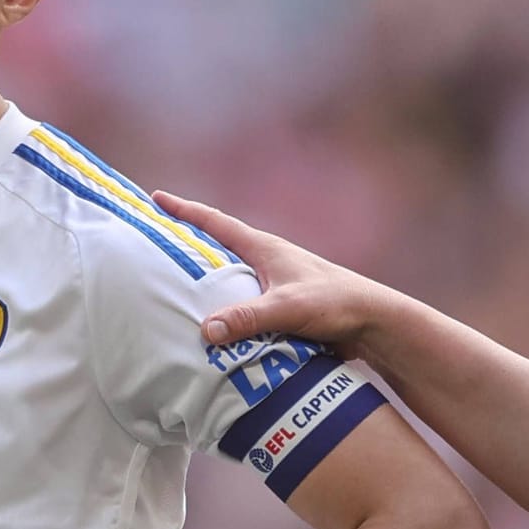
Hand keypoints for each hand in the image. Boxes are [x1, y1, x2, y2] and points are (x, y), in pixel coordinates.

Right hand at [151, 191, 391, 355]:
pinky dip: (225, 309)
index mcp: (264, 248)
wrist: (373, 323)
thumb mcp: (287, 307)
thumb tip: (206, 330)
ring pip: (230, 277)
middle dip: (188, 245)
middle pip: (218, 248)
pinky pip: (244, 304)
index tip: (156, 198)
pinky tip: (213, 328)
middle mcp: (267, 261)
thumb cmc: (335, 304)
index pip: (215, 223)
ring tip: (173, 290)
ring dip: (206, 281)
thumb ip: (247, 317)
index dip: (184, 211)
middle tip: (156, 245)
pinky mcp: (284, 307)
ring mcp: (275, 283)